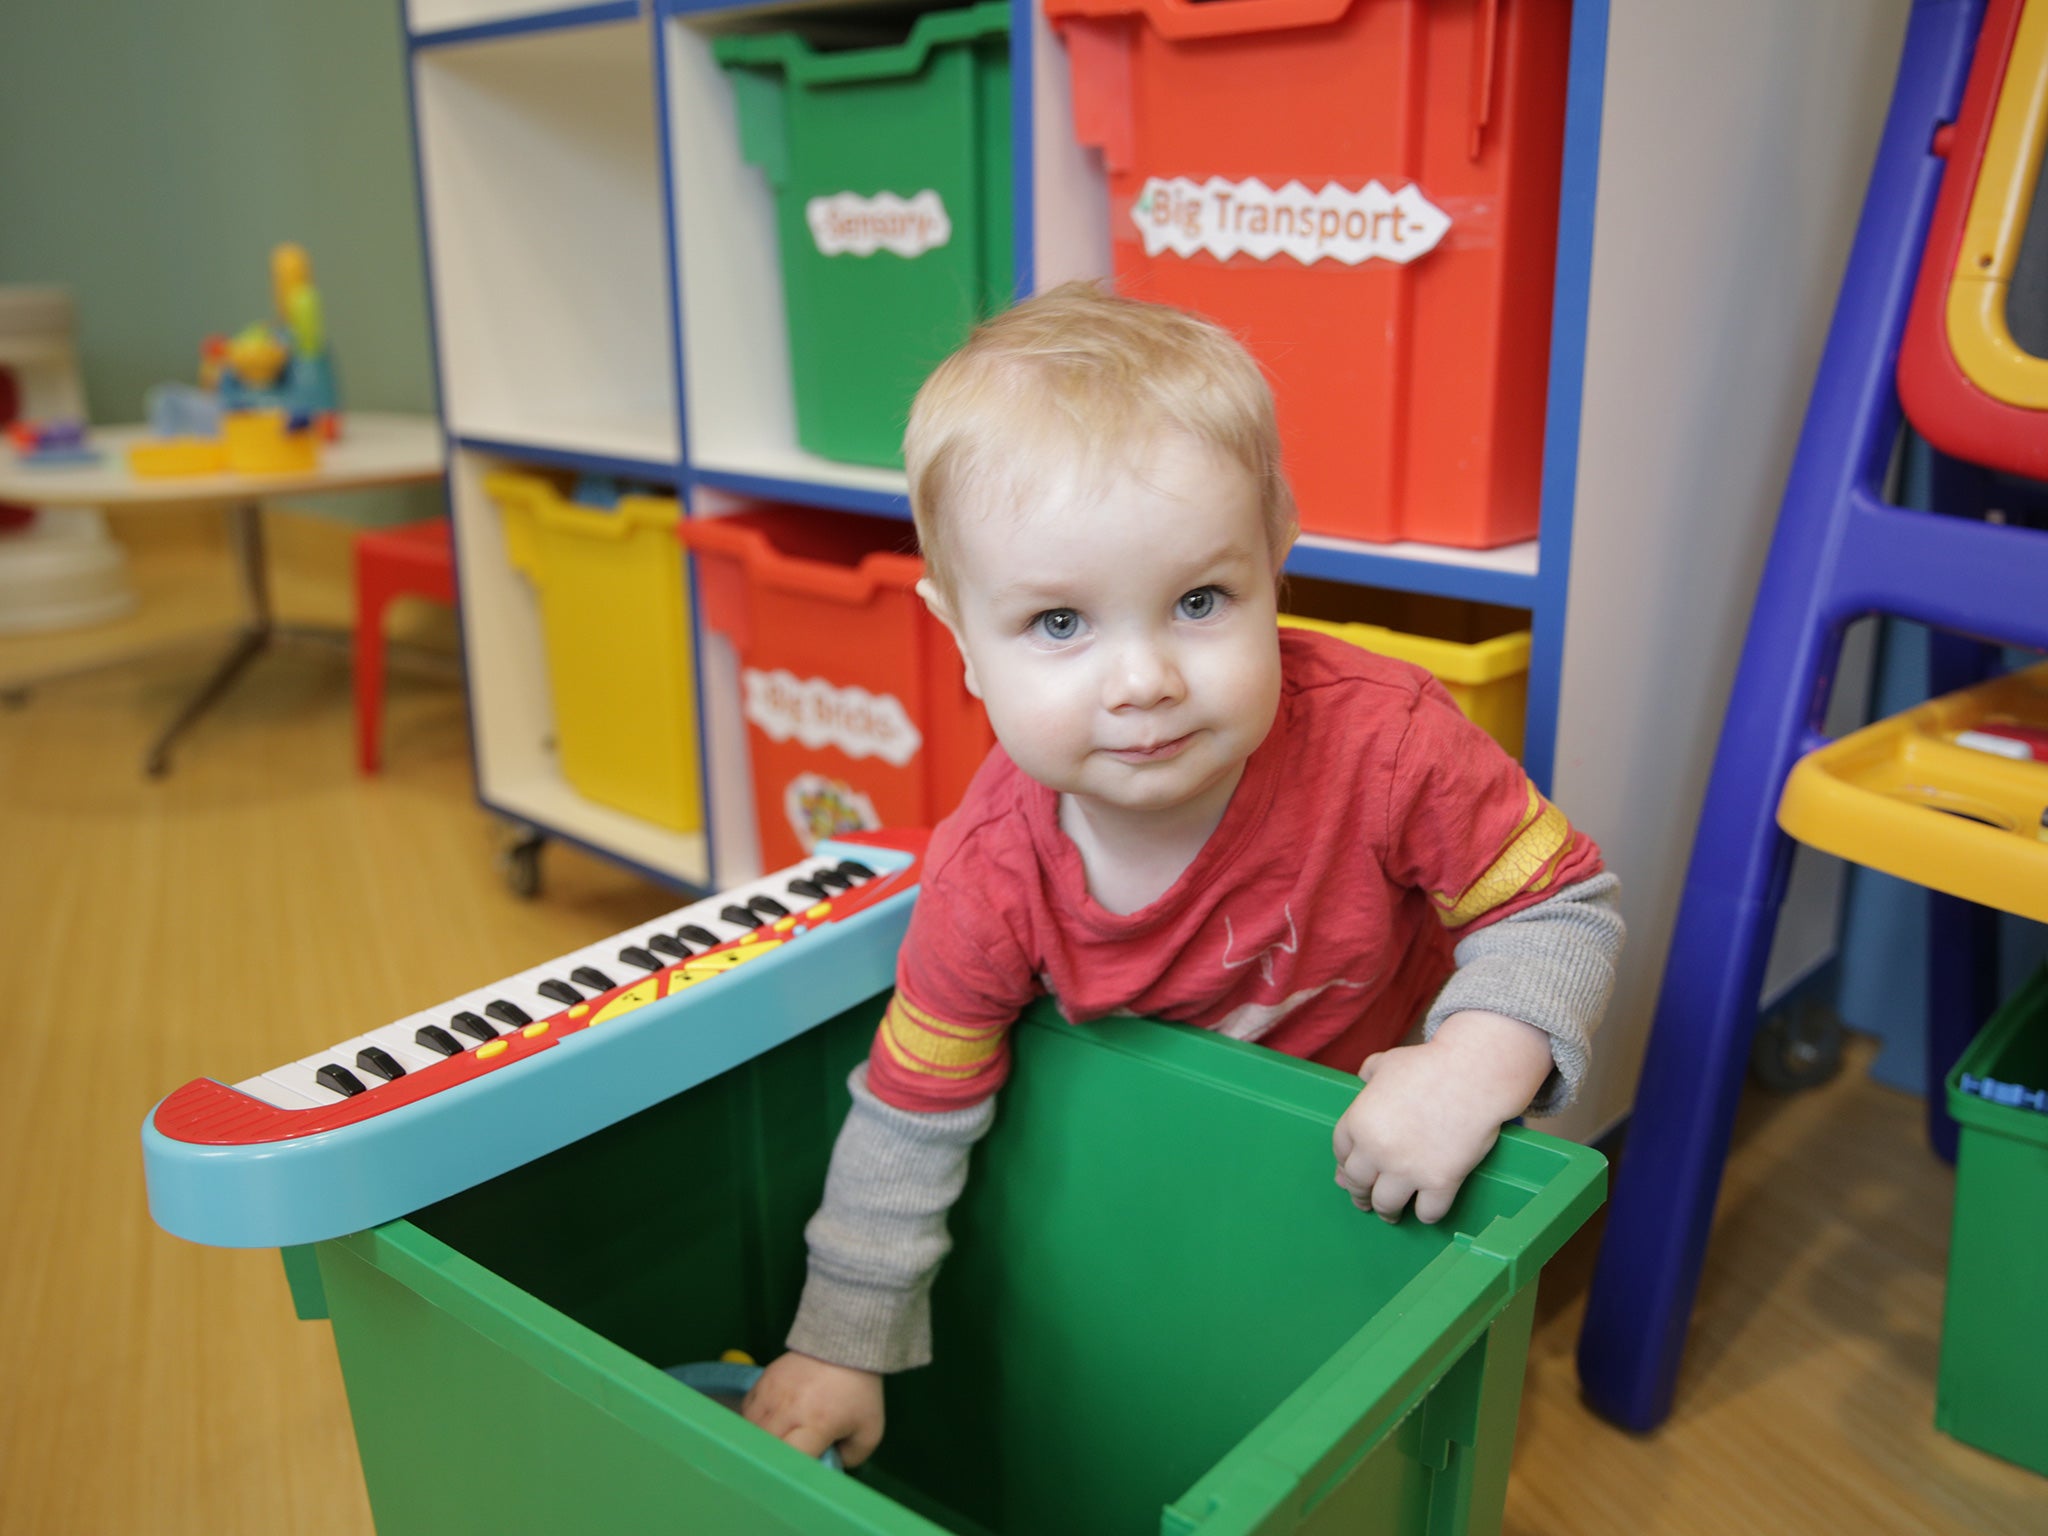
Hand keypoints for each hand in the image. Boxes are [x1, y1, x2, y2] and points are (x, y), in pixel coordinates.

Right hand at [741, 1351, 885, 1467]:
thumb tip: (826, 1468)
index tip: (794, 1477)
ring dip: (759, 1442)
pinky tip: (767, 1424)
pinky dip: (753, 1422)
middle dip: (772, 1459)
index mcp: (816, 1424)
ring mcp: (772, 1393)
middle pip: (765, 1448)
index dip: (788, 1472)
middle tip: (782, 1462)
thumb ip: (851, 1458)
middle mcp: (788, 1410)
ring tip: (774, 1444)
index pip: (788, 1459)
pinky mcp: (763, 1380)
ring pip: (750, 1430)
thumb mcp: (869, 1430)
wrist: (845, 1345)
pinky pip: (747, 1410)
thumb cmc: (858, 1391)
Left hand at [1331, 1010, 1554, 1224]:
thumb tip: (1364, 1077)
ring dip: (1386, 1212)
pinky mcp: (1441, 1181)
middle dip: (1358, 1194)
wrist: (1472, 1074)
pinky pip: (1427, 1212)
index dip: (1344, 1165)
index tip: (1347, 1173)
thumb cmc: (1430, 1064)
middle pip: (1358, 1183)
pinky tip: (1425, 1211)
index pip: (1340, 1153)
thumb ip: (1370, 1072)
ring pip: (1386, 1205)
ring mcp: (1408, 1169)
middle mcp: (1377, 1150)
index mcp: (1359, 1121)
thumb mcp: (1388, 1062)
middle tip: (1363, 1201)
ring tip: (1390, 1214)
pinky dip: (1425, 1215)